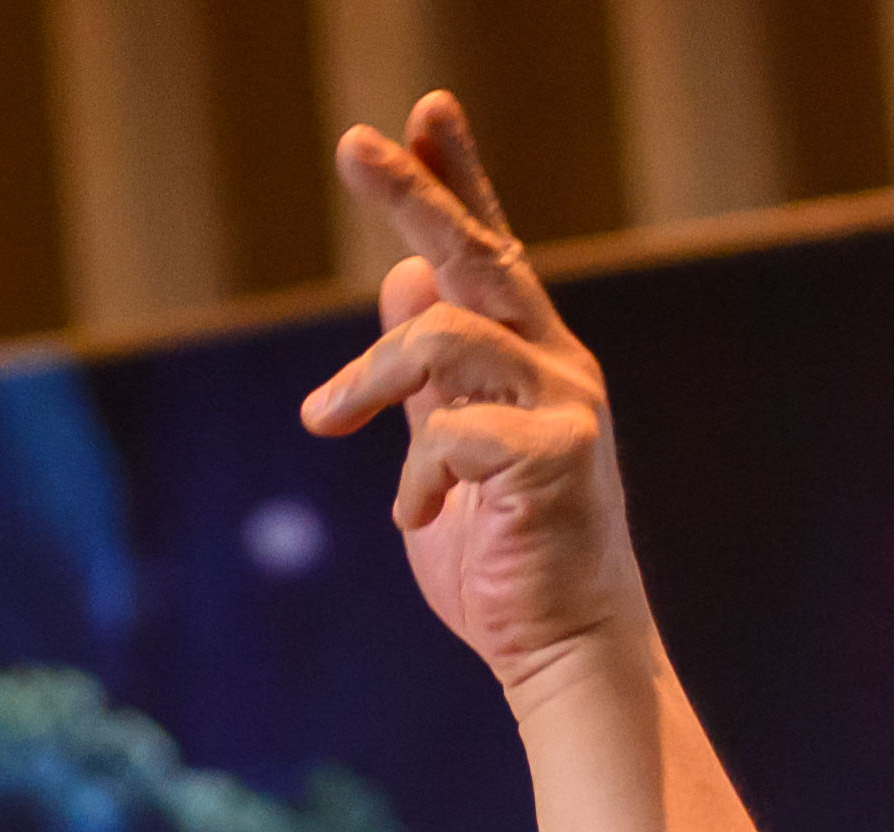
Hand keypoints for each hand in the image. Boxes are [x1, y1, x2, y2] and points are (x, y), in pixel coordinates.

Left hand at [301, 99, 647, 690]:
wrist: (561, 656)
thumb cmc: (502, 564)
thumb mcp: (442, 454)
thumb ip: (424, 377)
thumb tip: (397, 280)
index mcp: (531, 356)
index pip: (489, 248)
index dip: (457, 177)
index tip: (422, 111)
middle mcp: (557, 363)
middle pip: (475, 254)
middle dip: (412, 194)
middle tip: (352, 142)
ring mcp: (566, 404)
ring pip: (440, 334)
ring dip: (367, 376)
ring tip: (327, 420)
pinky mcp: (557, 455)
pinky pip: (448, 431)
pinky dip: (413, 477)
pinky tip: (419, 519)